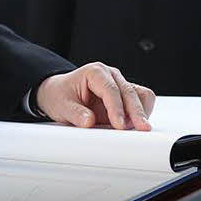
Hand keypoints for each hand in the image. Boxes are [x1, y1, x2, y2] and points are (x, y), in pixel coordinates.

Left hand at [35, 63, 154, 130]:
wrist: (59, 93)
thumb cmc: (60, 95)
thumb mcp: (61, 105)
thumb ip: (75, 113)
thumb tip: (89, 121)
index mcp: (94, 72)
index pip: (110, 89)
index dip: (116, 108)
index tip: (119, 125)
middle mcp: (111, 75)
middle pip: (129, 92)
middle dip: (136, 112)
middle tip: (141, 128)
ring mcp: (120, 84)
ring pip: (141, 95)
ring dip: (141, 112)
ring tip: (136, 128)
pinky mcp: (125, 96)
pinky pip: (141, 101)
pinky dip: (141, 113)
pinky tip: (134, 125)